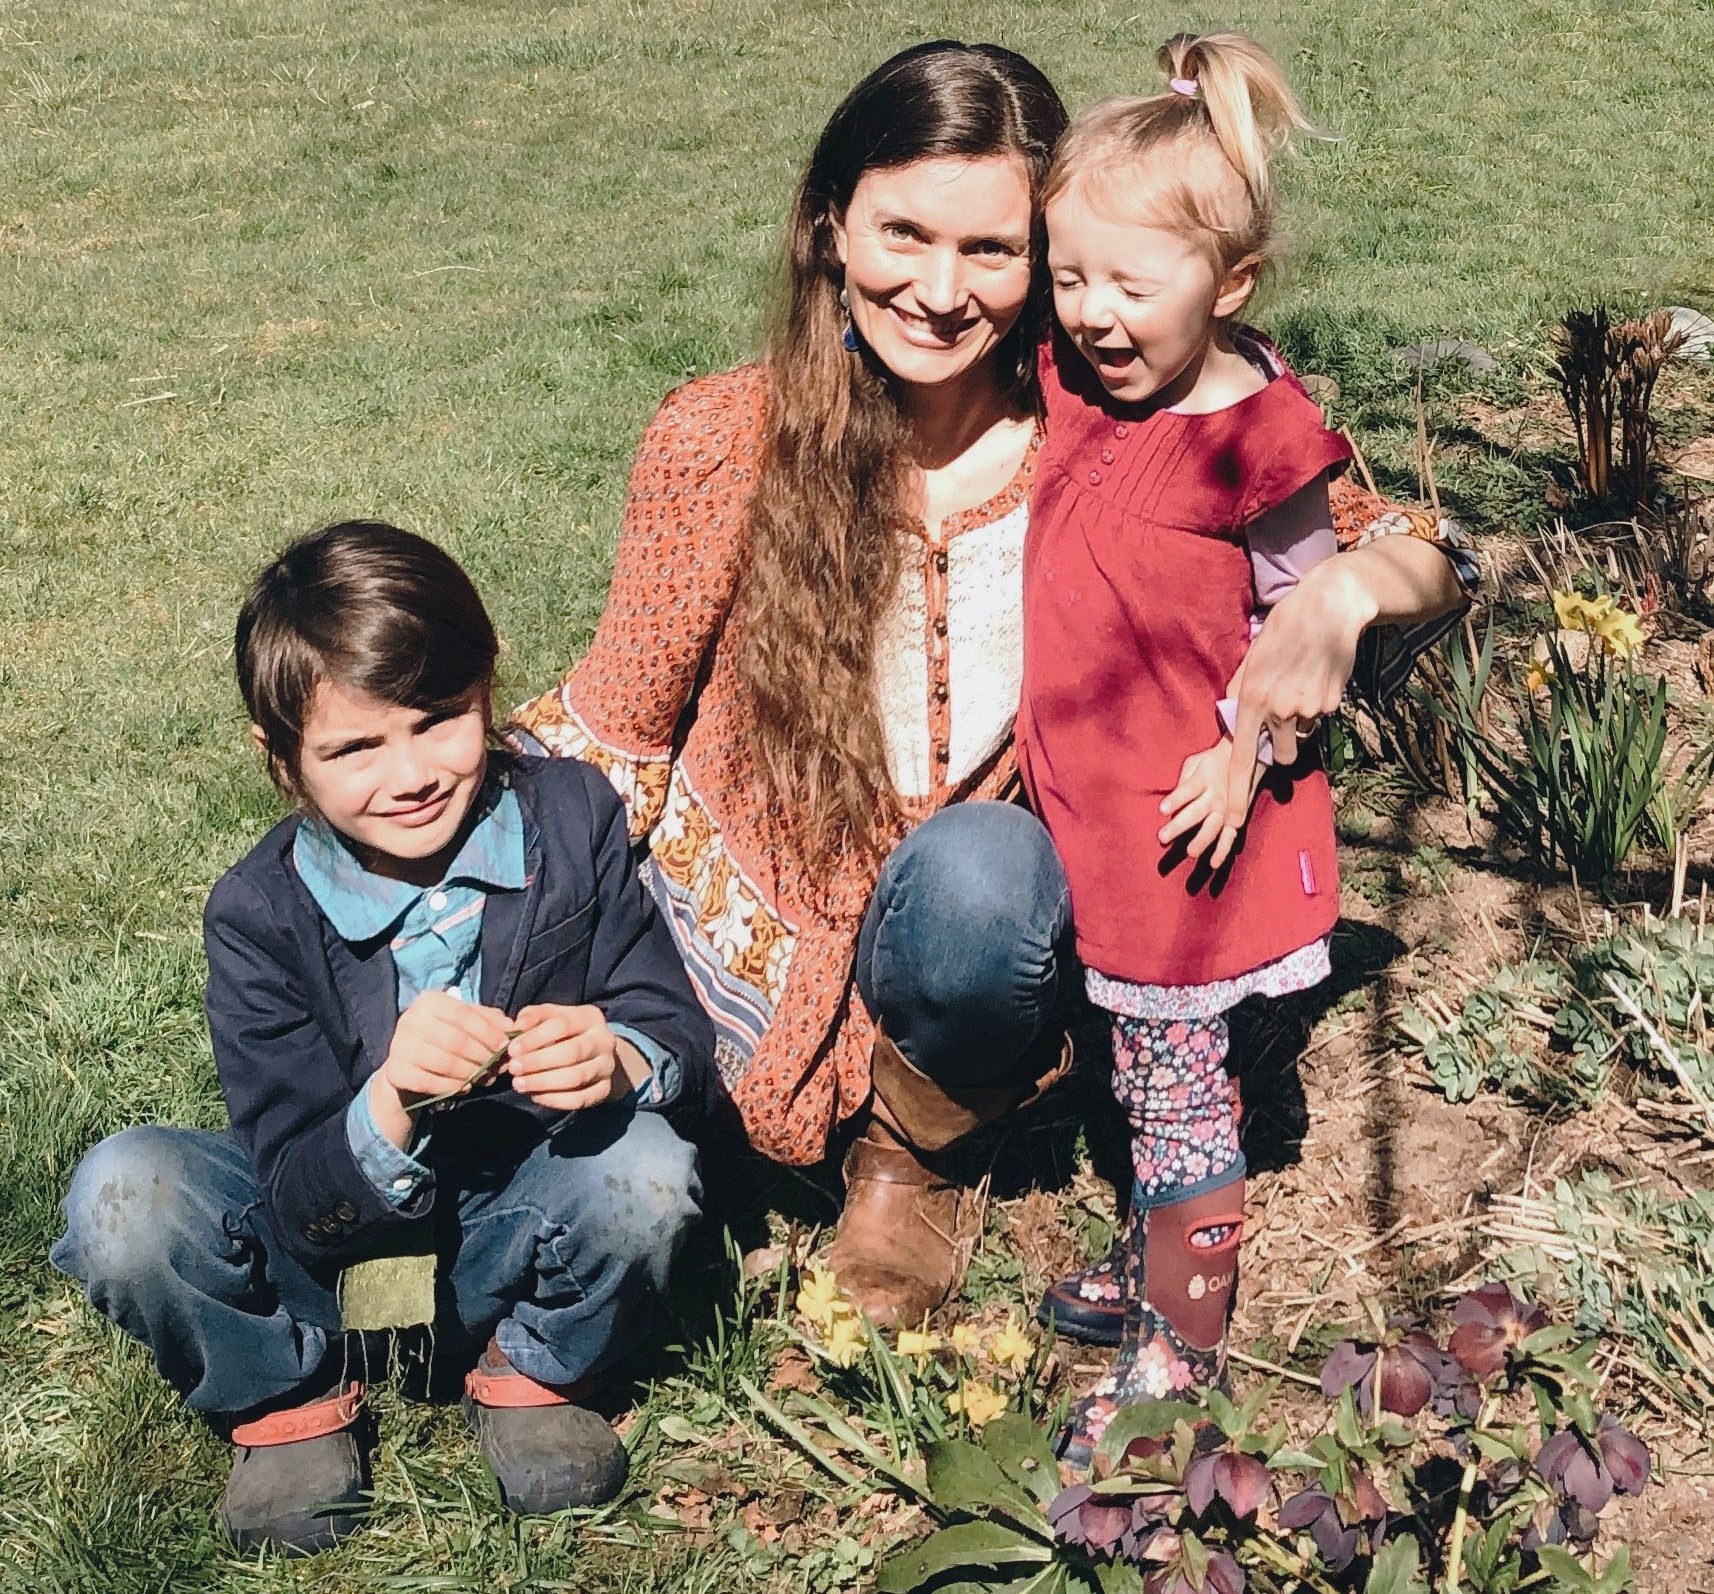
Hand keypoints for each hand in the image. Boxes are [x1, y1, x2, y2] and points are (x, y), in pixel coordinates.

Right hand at [370, 991, 513, 1147]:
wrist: (407, 1063)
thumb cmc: (443, 1037)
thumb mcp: (465, 1023)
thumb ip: (489, 1021)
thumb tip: (512, 1027)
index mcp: (429, 1001)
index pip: (464, 1015)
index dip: (488, 1032)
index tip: (505, 1046)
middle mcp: (410, 1019)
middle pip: (456, 1040)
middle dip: (482, 1056)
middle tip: (497, 1067)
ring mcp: (399, 1046)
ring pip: (445, 1063)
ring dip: (471, 1073)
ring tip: (484, 1078)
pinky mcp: (395, 1071)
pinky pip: (430, 1082)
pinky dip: (453, 1087)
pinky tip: (465, 1087)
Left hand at [506, 1004, 645, 1112]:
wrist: (597, 1055)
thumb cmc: (565, 1032)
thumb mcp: (551, 1017)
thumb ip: (533, 1016)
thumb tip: (517, 1027)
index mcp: (591, 1017)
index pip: (563, 1025)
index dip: (536, 1037)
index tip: (512, 1049)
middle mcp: (604, 1041)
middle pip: (572, 1052)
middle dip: (538, 1062)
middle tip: (513, 1069)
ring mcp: (607, 1067)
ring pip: (577, 1077)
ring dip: (544, 1082)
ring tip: (519, 1084)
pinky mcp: (605, 1090)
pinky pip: (580, 1099)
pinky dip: (555, 1099)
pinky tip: (535, 1096)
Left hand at [1159, 738, 1259, 869]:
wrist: (1245, 759)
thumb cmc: (1211, 763)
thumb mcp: (1196, 762)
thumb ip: (1184, 779)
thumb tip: (1173, 800)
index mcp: (1204, 778)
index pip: (1187, 789)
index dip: (1176, 799)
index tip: (1162, 810)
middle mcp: (1216, 795)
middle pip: (1197, 811)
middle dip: (1180, 825)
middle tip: (1162, 838)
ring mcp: (1227, 808)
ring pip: (1213, 827)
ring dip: (1202, 840)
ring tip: (1191, 853)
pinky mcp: (1236, 819)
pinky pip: (1229, 836)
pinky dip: (1223, 850)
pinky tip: (1213, 864)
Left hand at [1224, 558, 1373, 819]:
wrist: (1328, 609)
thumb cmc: (1283, 631)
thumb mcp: (1251, 661)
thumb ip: (1240, 694)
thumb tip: (1232, 721)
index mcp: (1252, 700)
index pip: (1242, 758)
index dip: (1236, 794)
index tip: (1231, 822)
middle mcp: (1280, 710)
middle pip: (1282, 757)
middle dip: (1283, 747)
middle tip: (1284, 719)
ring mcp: (1309, 709)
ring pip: (1303, 737)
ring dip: (1300, 725)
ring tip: (1300, 687)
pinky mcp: (1333, 704)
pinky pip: (1321, 718)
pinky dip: (1319, 705)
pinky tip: (1317, 677)